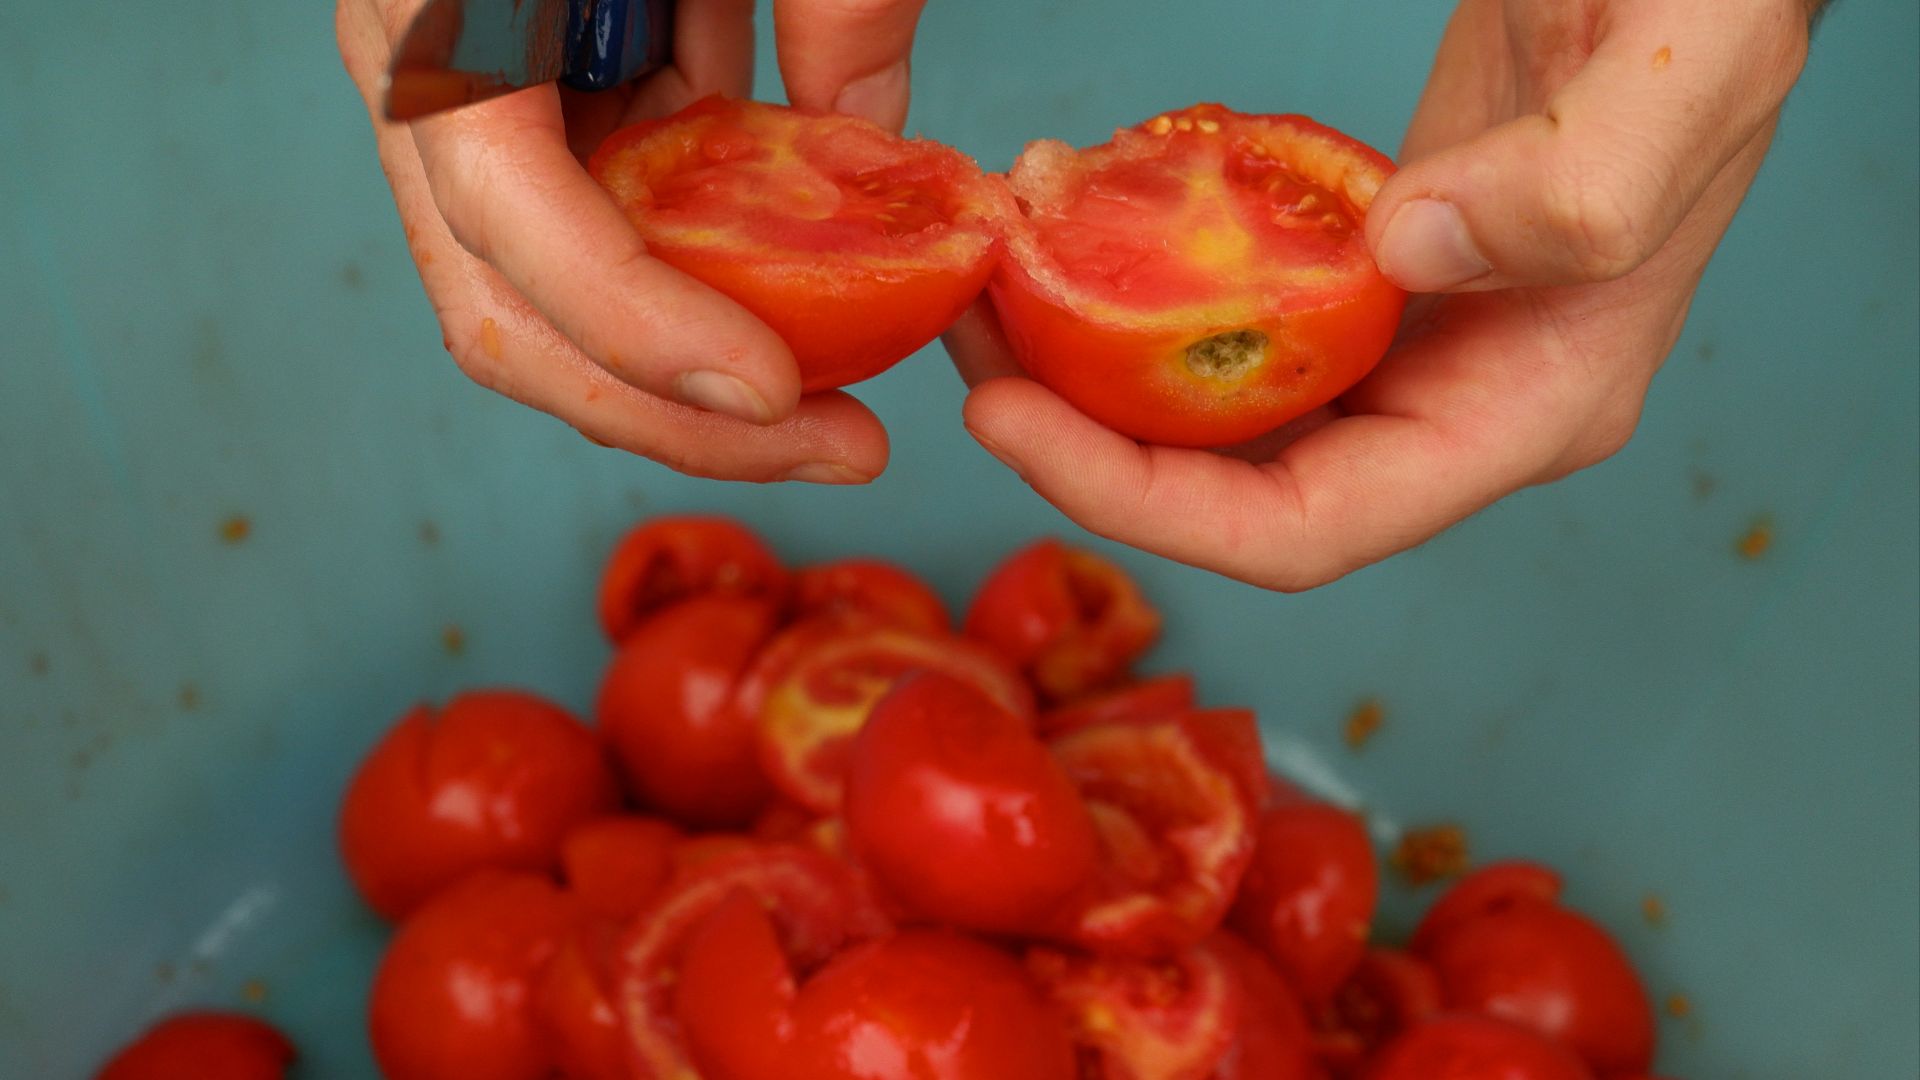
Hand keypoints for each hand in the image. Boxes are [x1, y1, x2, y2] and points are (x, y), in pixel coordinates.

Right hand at [336, 0, 928, 482]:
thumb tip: (888, 154)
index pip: (501, 207)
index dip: (635, 329)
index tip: (779, 390)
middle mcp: (422, 67)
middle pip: (507, 310)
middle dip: (674, 412)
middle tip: (843, 447)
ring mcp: (468, 104)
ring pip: (551, 304)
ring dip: (693, 376)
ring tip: (846, 415)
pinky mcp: (532, 113)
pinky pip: (605, 233)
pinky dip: (701, 284)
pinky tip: (810, 305)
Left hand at [948, 0, 1813, 588]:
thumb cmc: (1707, 14)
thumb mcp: (1674, 86)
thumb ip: (1570, 195)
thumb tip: (1402, 256)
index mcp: (1529, 413)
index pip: (1308, 529)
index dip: (1150, 507)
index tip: (1014, 429)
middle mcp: (1456, 408)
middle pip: (1237, 490)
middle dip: (1085, 445)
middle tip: (966, 364)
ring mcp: (1407, 347)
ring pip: (1221, 410)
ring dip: (1096, 370)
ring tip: (991, 298)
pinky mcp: (1365, 278)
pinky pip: (1233, 319)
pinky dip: (1143, 290)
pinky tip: (1075, 235)